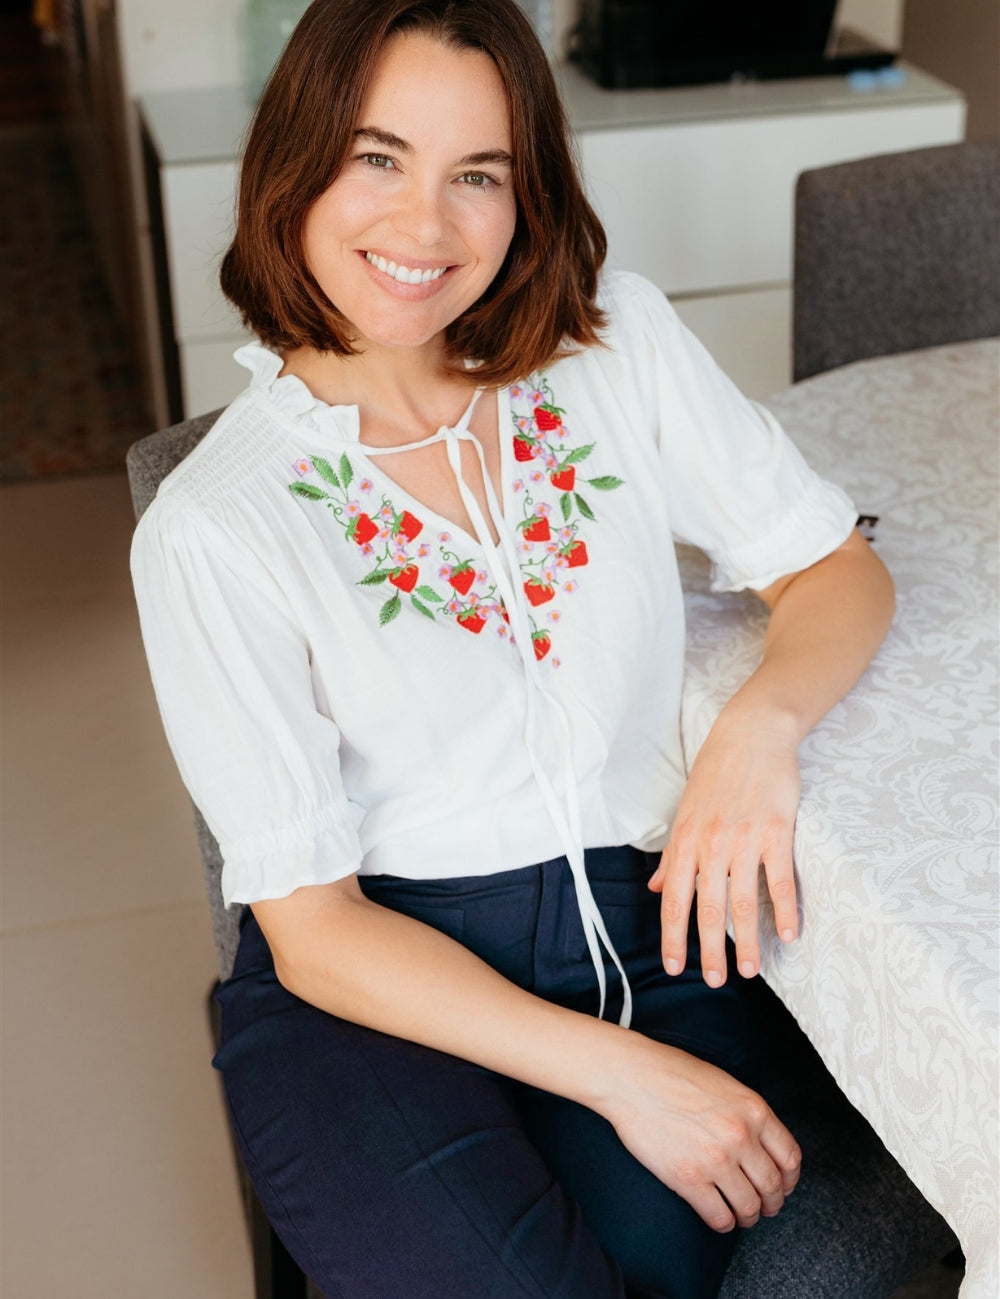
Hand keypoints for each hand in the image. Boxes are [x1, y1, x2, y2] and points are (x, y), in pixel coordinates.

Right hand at [605, 1035, 800, 1230]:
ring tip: (741, 1215)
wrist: (631, 1077)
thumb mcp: (723, 1083)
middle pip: (773, 1187)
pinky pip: (719, 1216)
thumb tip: (759, 1142)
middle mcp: (741, 1136)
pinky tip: (718, 1216)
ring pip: (749, 1206)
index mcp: (753, 1109)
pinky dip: (723, 1223)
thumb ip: (746, 1112)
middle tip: (764, 1207)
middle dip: (772, 1203)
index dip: (789, 1179)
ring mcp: (716, 1159)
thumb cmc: (671, 1073)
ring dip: (748, 1216)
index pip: (790, 1157)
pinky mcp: (688, 1178)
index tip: (783, 1186)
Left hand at [648, 709, 800, 984]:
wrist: (750, 734)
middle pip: (707, 908)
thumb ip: (673, 856)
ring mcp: (744, 839)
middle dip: (709, 950)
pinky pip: (779, 879)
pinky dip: (783, 910)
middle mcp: (710, 844)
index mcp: (686, 842)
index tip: (674, 968)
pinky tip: (788, 935)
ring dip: (748, 940)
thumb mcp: (685, 813)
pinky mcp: (776, 831)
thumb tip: (659, 890)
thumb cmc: (716, 774)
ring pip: (742, 900)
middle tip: (714, 982)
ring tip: (752, 970)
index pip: (676, 900)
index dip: (673, 937)